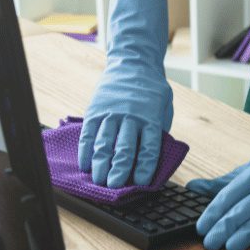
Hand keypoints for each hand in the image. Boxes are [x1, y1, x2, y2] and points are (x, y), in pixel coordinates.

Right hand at [79, 0, 172, 187]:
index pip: (148, 148)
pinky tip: (85, 165)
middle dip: (118, 170)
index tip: (140, 183)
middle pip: (124, 148)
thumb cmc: (151, 90)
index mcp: (151, 118)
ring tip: (98, 180)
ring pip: (104, 143)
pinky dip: (86, 151)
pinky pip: (89, 134)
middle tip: (114, 187)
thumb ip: (159, 131)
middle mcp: (131, 117)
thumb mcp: (164, 107)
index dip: (144, 167)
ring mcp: (111, 113)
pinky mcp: (95, 110)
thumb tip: (153, 159)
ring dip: (100, 164)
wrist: (133, 62)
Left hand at [188, 107, 249, 249]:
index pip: (228, 197)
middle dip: (224, 228)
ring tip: (231, 248)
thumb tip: (192, 188)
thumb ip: (220, 184)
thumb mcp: (246, 172)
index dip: (213, 214)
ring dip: (246, 235)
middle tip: (210, 243)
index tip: (201, 228)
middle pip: (242, 210)